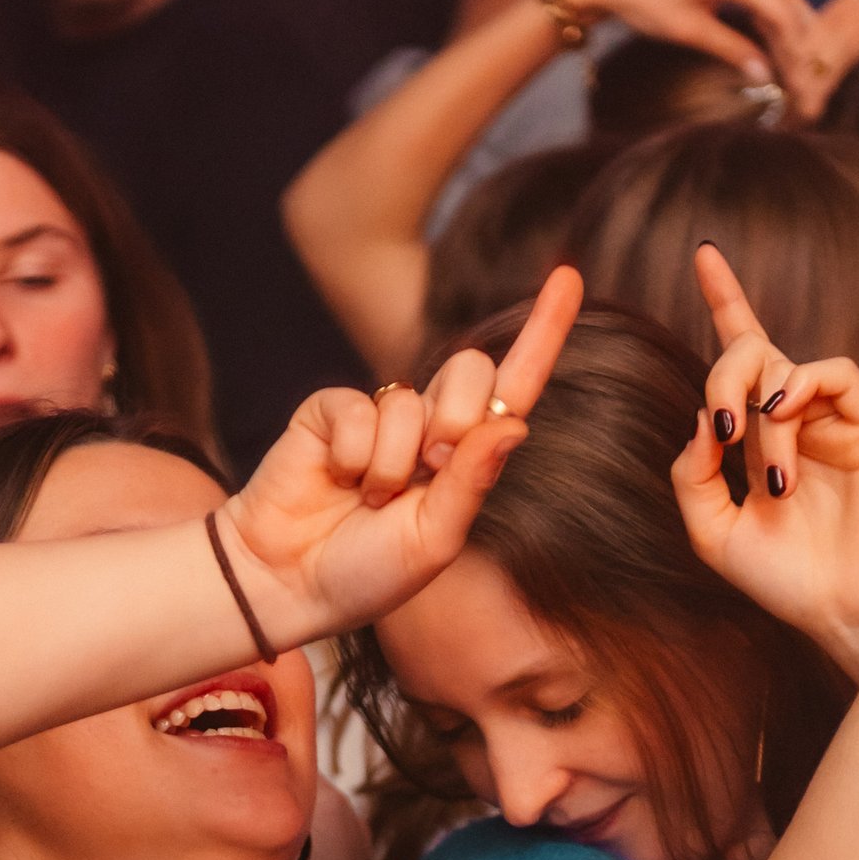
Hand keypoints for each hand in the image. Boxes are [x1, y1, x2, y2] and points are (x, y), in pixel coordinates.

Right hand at [222, 271, 583, 641]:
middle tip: (426, 472)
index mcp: (466, 458)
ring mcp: (378, 415)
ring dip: (390, 463)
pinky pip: (358, 409)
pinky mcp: (330, 411)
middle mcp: (428, 427)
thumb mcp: (433, 542)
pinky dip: (352, 453)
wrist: (288, 584)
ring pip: (410, 401)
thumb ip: (472, 483)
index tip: (569, 275)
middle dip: (457, 422)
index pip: (513, 389)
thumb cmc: (365, 573)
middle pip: (471, 371)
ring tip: (366, 498)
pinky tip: (335, 479)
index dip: (542, 333)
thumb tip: (516, 424)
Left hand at [556, 0, 832, 86]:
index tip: (804, 82)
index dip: (796, 52)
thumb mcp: (690, 30)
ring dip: (798, 21)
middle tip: (812, 80)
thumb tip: (765, 75)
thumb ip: (731, 49)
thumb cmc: (647, 0)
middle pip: (788, 6)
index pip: (784, 18)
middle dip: (801, 43)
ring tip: (819, 50)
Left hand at [672, 246, 858, 668]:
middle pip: (749, 351)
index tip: (704, 253)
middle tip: (722, 430)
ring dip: (759, 413)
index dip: (725, 299)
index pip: (742, 351)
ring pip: (781, 365)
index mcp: (761, 433)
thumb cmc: (785, 579)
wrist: (845, 613)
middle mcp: (798, 416)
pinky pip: (831, 372)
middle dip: (721, 376)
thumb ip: (691, 472)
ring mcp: (835, 417)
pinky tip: (785, 423)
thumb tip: (703, 419)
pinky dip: (798, 390)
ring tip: (772, 476)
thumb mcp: (712, 529)